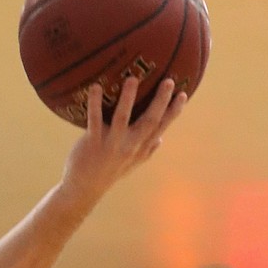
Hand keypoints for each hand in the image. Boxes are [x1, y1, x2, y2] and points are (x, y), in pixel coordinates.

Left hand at [60, 77, 188, 208]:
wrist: (84, 189)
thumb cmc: (109, 172)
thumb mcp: (131, 165)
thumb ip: (146, 152)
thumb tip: (161, 139)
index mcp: (140, 149)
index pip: (160, 127)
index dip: (173, 112)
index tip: (183, 94)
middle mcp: (129, 146)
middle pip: (148, 122)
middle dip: (160, 101)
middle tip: (168, 81)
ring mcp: (110, 144)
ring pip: (121, 118)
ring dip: (128, 98)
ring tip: (132, 79)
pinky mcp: (92, 142)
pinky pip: (94, 119)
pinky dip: (94, 103)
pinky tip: (96, 87)